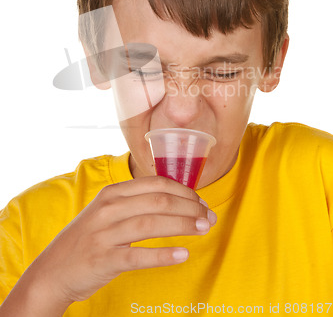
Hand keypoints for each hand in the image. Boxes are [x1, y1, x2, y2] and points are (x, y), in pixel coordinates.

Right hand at [29, 176, 216, 305]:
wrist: (53, 270)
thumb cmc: (88, 239)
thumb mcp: (107, 212)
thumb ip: (135, 203)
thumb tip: (176, 201)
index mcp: (112, 193)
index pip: (156, 183)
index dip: (183, 191)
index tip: (201, 202)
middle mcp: (109, 208)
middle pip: (158, 200)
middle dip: (190, 207)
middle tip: (209, 217)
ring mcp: (105, 233)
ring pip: (151, 223)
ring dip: (183, 225)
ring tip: (204, 230)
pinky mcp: (104, 259)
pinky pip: (138, 255)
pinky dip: (163, 255)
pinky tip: (183, 255)